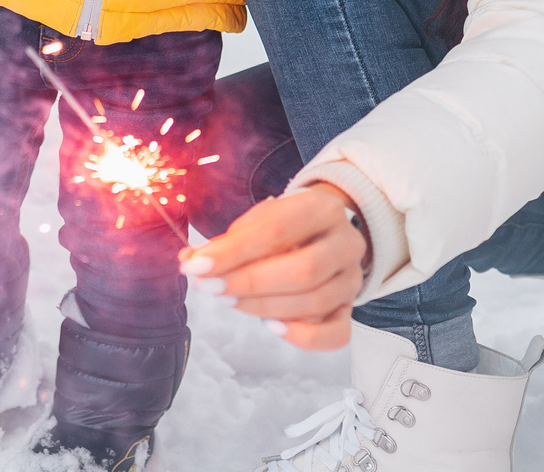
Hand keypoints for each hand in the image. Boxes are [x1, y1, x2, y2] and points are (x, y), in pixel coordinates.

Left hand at [178, 183, 366, 350]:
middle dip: (249, 283)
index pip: (278, 230)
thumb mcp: (259, 220)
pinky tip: (272, 327)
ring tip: (230, 301)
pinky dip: (303, 337)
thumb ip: (228, 241)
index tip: (196, 265)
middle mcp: (346, 242)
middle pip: (303, 271)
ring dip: (264, 307)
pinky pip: (336, 333)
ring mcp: (352, 279)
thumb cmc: (286, 226)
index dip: (233, 252)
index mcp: (322, 207)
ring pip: (314, 302)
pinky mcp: (350, 309)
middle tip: (210, 287)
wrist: (324, 232)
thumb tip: (191, 260)